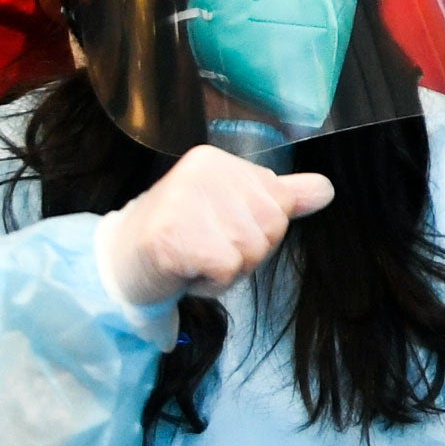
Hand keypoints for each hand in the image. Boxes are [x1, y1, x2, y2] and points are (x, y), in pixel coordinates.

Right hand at [100, 146, 334, 306]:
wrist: (117, 267)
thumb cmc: (179, 238)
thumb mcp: (233, 210)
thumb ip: (280, 198)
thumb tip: (327, 189)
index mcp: (220, 161)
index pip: (280, 204)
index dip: (256, 232)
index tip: (215, 230)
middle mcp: (206, 171)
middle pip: (270, 229)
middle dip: (243, 254)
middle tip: (202, 249)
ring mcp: (187, 200)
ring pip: (251, 252)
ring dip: (226, 271)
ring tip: (192, 260)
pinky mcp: (175, 235)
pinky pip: (227, 271)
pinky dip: (210, 284)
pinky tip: (183, 272)